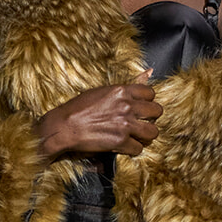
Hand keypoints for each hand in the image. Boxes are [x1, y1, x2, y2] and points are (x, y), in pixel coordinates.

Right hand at [37, 70, 159, 160]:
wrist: (64, 126)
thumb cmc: (79, 108)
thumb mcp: (103, 91)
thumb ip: (127, 87)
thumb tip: (149, 72)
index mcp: (122, 90)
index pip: (150, 93)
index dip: (148, 102)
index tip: (141, 108)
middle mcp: (127, 106)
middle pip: (157, 112)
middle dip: (151, 118)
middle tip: (141, 123)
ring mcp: (125, 124)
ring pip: (152, 132)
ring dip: (146, 136)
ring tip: (136, 137)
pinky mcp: (120, 141)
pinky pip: (138, 148)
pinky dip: (132, 149)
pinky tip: (124, 146)